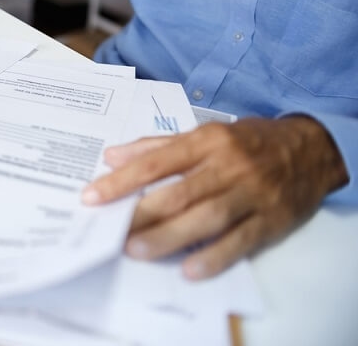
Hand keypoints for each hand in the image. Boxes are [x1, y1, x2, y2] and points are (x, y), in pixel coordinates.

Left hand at [82, 116, 346, 279]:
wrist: (310, 149)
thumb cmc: (247, 142)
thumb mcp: (205, 133)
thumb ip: (156, 146)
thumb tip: (112, 156)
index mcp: (206, 141)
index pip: (156, 162)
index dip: (122, 180)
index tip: (92, 196)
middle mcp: (228, 165)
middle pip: (179, 192)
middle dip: (142, 213)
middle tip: (113, 232)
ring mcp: (251, 193)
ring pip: (207, 217)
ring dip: (170, 236)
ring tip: (138, 250)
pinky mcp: (271, 219)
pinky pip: (240, 240)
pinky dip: (215, 256)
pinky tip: (189, 269)